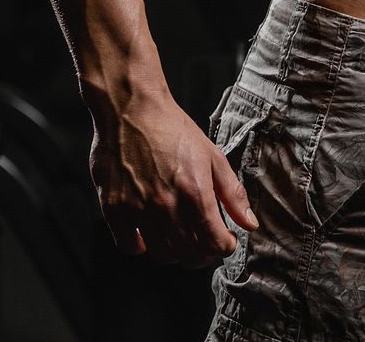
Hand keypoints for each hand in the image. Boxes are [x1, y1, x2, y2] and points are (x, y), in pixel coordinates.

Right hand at [89, 95, 257, 267]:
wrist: (131, 109)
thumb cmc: (173, 130)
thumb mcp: (212, 156)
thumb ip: (233, 194)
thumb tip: (250, 225)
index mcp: (195, 193)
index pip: (215, 244)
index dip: (225, 246)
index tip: (225, 239)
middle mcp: (167, 206)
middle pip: (190, 256)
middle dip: (203, 253)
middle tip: (203, 240)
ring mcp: (138, 209)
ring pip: (162, 255)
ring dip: (175, 251)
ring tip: (178, 235)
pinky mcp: (114, 209)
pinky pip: (129, 246)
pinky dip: (140, 246)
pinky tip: (149, 232)